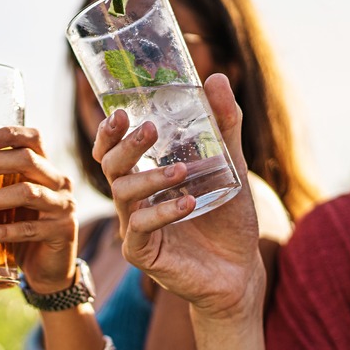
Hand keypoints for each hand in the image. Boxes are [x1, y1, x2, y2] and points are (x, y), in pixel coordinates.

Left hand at [0, 126, 77, 293]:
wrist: (50, 268)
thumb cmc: (25, 228)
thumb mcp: (12, 203)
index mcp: (46, 168)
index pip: (33, 139)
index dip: (10, 134)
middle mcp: (59, 182)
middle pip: (27, 160)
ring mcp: (63, 206)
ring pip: (26, 192)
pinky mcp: (62, 231)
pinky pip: (27, 229)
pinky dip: (1, 231)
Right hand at [91, 74, 263, 319]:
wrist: (240, 272)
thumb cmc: (227, 220)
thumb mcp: (230, 166)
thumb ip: (223, 126)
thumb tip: (215, 78)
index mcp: (144, 178)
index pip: (112, 151)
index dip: (109, 133)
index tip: (120, 112)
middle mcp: (133, 201)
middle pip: (111, 167)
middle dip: (125, 147)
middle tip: (148, 130)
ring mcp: (134, 227)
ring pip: (123, 195)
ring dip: (150, 179)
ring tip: (182, 171)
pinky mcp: (142, 253)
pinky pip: (140, 228)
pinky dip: (163, 213)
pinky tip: (188, 204)